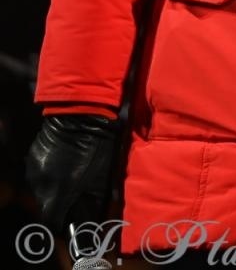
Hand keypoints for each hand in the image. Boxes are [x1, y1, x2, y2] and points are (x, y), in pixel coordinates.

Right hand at [25, 113, 119, 230]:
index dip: (62, 223)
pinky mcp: (30, 159)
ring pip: (41, 190)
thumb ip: (95, 199)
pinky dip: (49, 174)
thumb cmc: (99, 145)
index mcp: (59, 191)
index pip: (52, 221)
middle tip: (76, 193)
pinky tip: (63, 162)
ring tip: (71, 175)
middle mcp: (41, 185)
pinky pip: (38, 175)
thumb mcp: (102, 176)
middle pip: (47, 205)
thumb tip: (96, 214)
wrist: (80, 114)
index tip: (70, 220)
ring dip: (54, 188)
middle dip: (60, 203)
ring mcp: (33, 171)